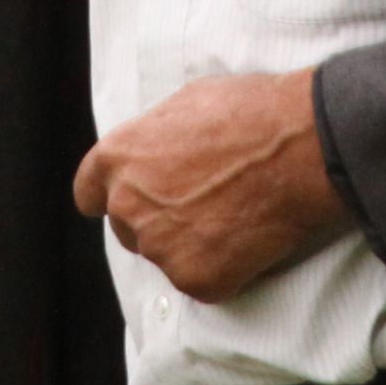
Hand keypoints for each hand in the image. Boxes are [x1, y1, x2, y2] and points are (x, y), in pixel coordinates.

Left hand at [73, 70, 350, 302]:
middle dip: (156, 219)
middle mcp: (128, 206)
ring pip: (165, 255)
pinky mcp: (196, 280)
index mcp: (117, 158)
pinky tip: (247, 235)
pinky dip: (222, 266)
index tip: (130, 199)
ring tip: (231, 212)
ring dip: (189, 243)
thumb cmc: (246, 111)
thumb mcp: (183, 104)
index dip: (108, 195)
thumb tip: (154, 154)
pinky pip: (201, 279)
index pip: (88, 192)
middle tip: (200, 202)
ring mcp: (160, 248)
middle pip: (128, 227)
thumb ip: (153, 140)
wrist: (297, 146)